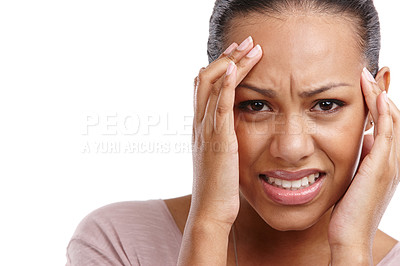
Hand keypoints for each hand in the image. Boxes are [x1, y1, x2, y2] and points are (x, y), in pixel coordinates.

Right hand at [190, 36, 262, 228]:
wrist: (210, 211)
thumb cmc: (218, 188)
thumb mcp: (217, 158)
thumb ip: (221, 140)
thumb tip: (231, 131)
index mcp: (200, 127)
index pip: (204, 87)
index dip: (220, 67)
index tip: (237, 54)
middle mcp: (199, 124)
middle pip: (206, 78)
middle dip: (226, 57)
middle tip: (245, 42)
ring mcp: (207, 130)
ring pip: (214, 86)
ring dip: (232, 63)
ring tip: (250, 46)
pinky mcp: (219, 140)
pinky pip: (220, 105)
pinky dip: (228, 84)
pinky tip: (237, 68)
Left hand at [328, 68, 398, 262]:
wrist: (350, 236)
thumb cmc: (348, 211)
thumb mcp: (354, 180)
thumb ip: (361, 160)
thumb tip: (362, 141)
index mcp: (383, 163)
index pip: (385, 125)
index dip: (378, 104)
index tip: (366, 86)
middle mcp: (391, 160)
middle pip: (392, 118)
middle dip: (381, 94)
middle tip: (370, 73)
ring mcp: (389, 163)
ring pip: (392, 121)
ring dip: (381, 97)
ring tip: (370, 76)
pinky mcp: (381, 167)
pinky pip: (387, 133)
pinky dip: (383, 113)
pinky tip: (376, 96)